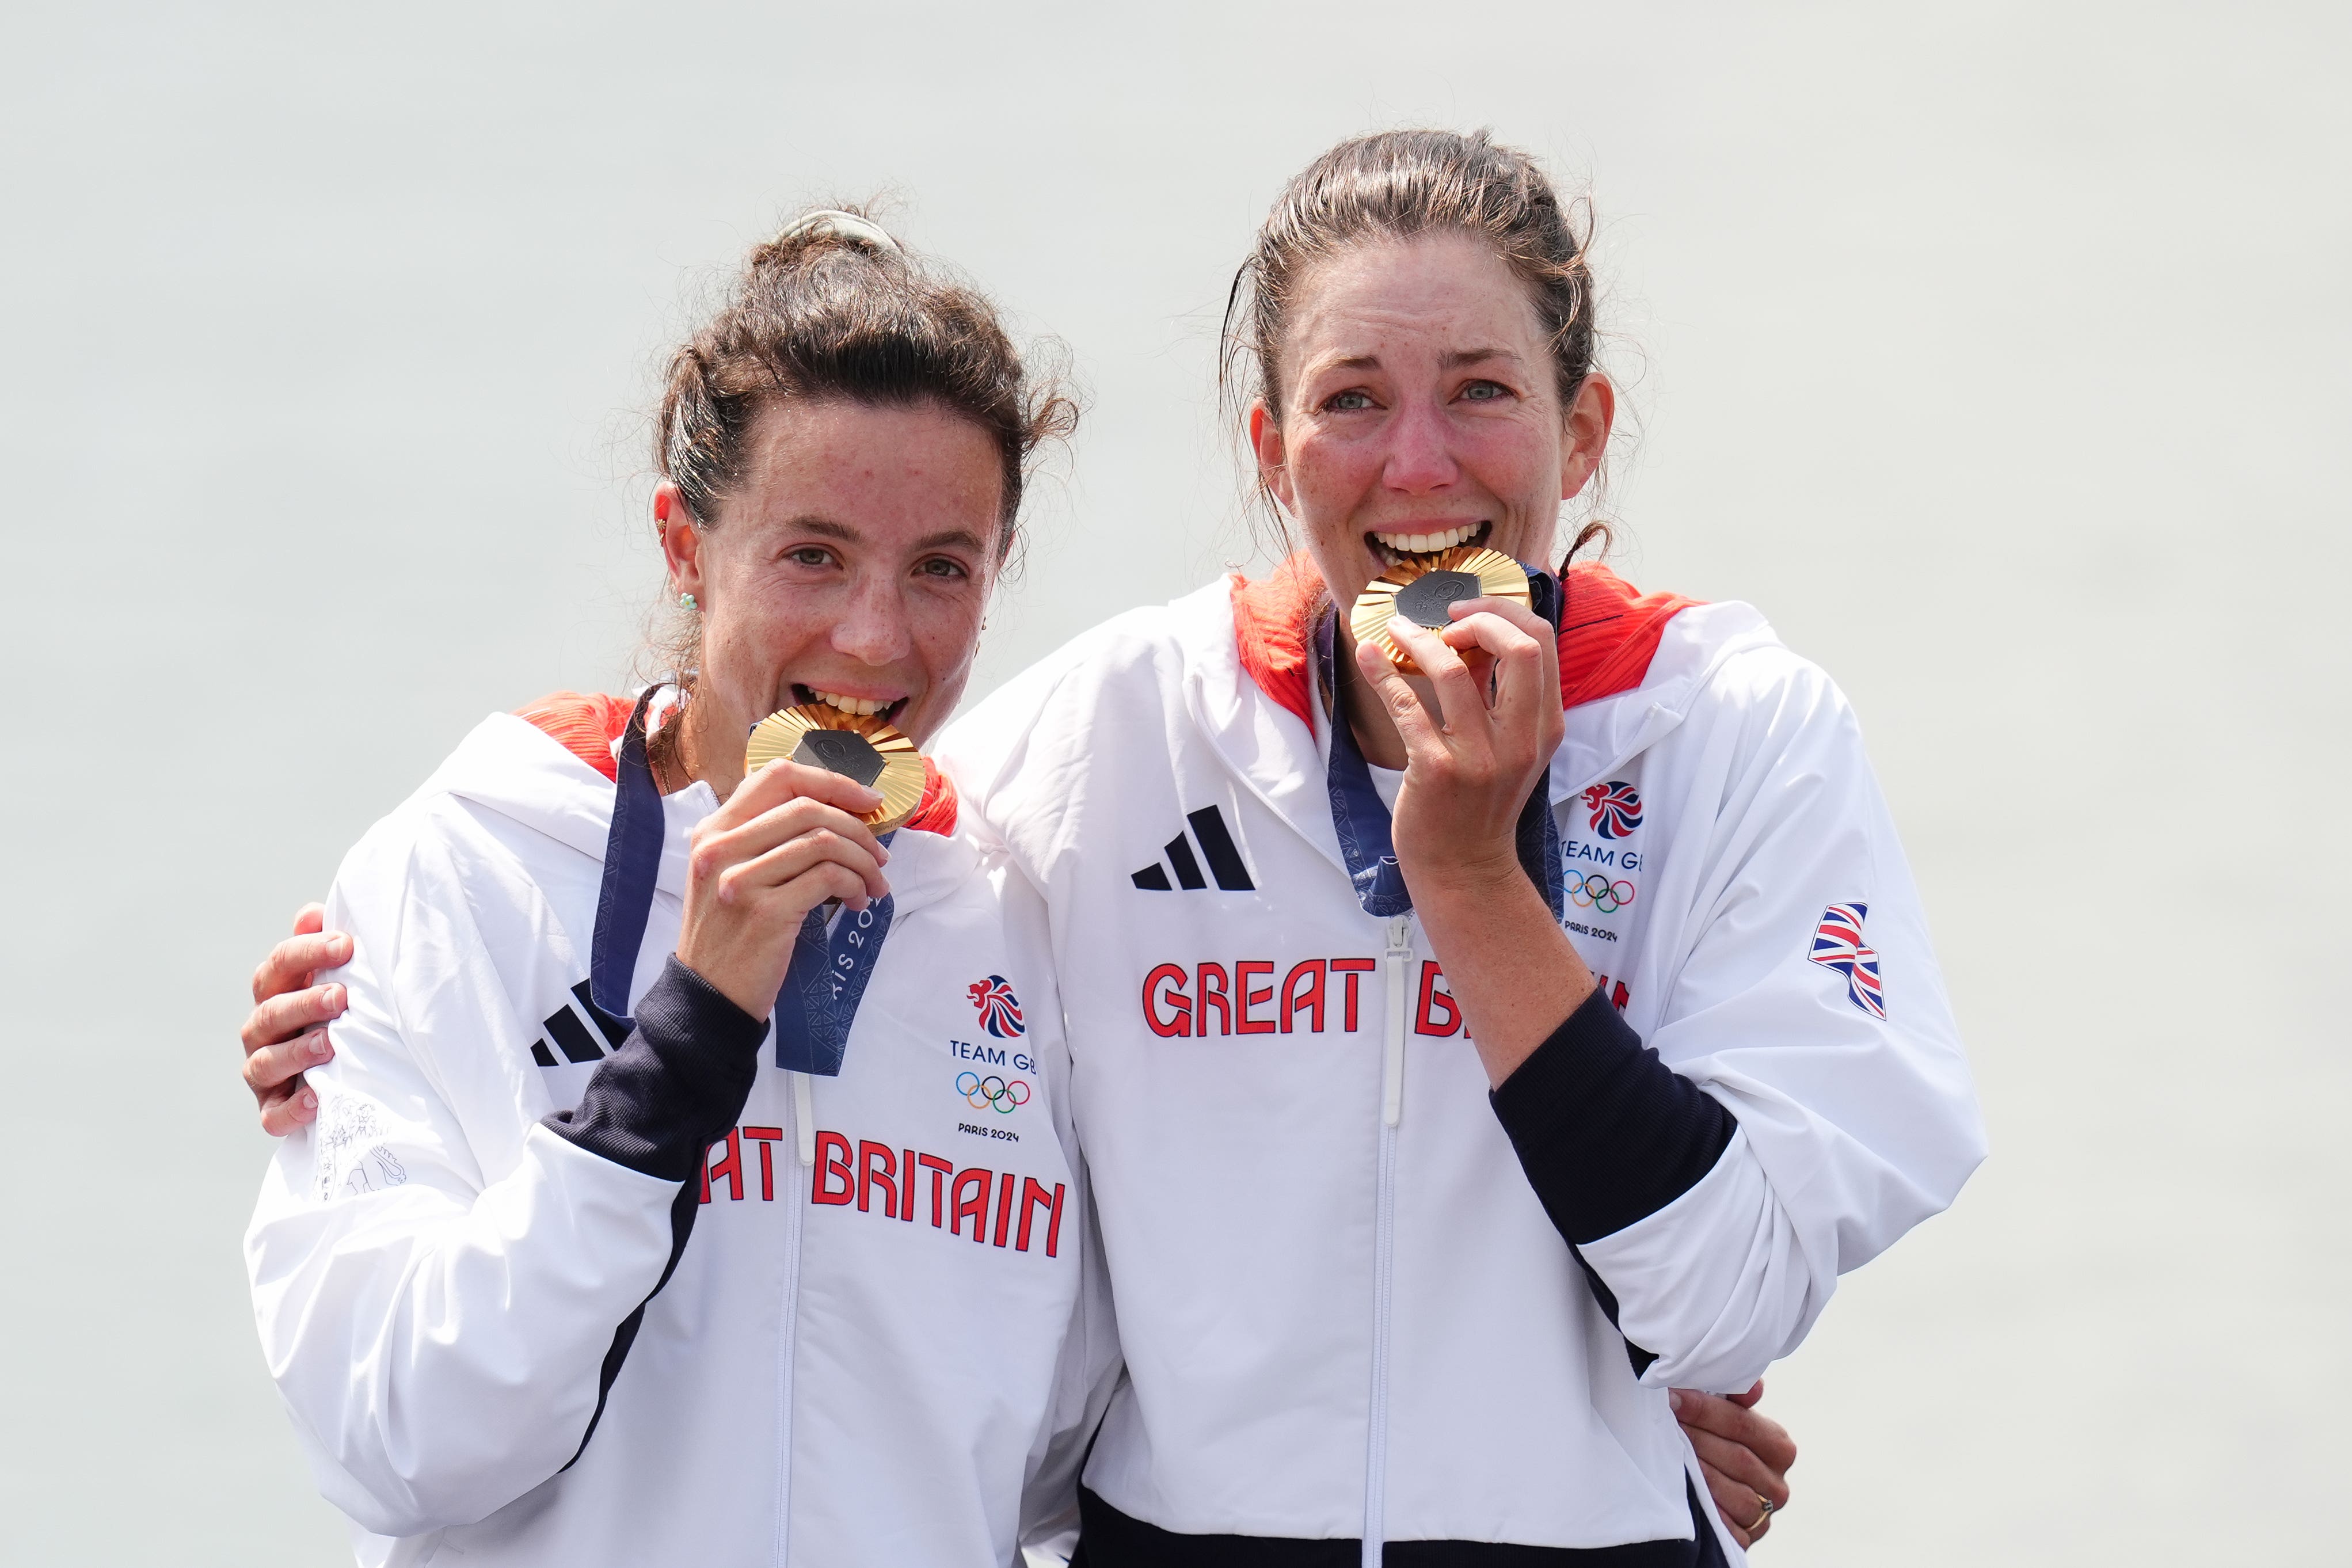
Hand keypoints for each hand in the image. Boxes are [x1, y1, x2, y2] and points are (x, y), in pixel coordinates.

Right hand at [242, 904, 352, 1134]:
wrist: (351, 1076)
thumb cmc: (344, 1013)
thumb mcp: (339, 978)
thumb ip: (326, 947)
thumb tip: (314, 912)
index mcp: (276, 993)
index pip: (280, 966)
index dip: (308, 952)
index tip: (346, 945)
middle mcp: (263, 1032)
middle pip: (270, 1012)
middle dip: (304, 1003)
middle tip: (341, 996)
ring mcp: (264, 1073)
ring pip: (265, 1062)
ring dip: (297, 1052)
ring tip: (329, 1044)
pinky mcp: (273, 1111)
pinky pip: (273, 1115)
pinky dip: (292, 1108)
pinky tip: (317, 1096)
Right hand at [675, 759, 893, 1018]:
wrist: (708, 995)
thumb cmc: (731, 933)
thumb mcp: (731, 874)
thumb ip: (766, 840)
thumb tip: (837, 813)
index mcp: (713, 831)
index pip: (777, 776)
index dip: (830, 781)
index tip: (867, 800)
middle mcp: (720, 848)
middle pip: (807, 806)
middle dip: (857, 827)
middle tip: (878, 854)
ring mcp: (739, 880)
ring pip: (823, 841)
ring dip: (863, 861)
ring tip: (873, 884)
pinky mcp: (765, 912)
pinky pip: (829, 878)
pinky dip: (855, 885)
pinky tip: (857, 902)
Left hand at [1353, 598, 1564, 902]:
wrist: (1464, 869)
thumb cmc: (1481, 804)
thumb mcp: (1509, 749)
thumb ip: (1497, 696)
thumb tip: (1468, 634)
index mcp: (1545, 727)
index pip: (1543, 643)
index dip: (1504, 612)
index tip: (1467, 611)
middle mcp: (1520, 739)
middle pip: (1519, 647)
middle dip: (1479, 616)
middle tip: (1442, 618)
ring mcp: (1480, 757)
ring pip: (1453, 669)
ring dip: (1419, 639)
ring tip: (1396, 630)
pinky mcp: (1437, 770)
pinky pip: (1407, 706)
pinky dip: (1384, 673)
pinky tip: (1368, 657)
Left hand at [1673, 1382, 1795, 1548]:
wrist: (1720, 1493)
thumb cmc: (1722, 1445)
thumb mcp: (1731, 1420)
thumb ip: (1738, 1399)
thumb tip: (1754, 1385)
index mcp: (1779, 1448)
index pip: (1744, 1425)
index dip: (1706, 1410)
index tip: (1674, 1398)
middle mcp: (1778, 1485)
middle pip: (1737, 1458)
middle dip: (1697, 1437)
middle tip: (1664, 1421)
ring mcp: (1763, 1515)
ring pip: (1733, 1493)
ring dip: (1699, 1472)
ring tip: (1670, 1454)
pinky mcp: (1745, 1539)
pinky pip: (1726, 1527)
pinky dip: (1706, 1509)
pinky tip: (1685, 1493)